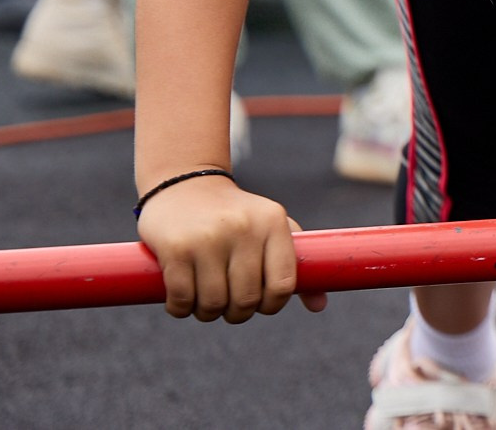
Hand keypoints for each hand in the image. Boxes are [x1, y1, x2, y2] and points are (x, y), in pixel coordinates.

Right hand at [136, 175, 324, 322]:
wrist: (184, 183)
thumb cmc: (235, 215)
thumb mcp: (270, 229)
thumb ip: (294, 265)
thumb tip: (319, 305)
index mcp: (272, 222)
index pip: (283, 284)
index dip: (272, 305)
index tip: (261, 304)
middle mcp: (243, 228)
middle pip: (247, 300)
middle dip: (237, 313)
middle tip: (228, 305)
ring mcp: (208, 238)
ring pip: (213, 304)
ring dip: (207, 313)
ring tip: (205, 301)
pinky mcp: (176, 248)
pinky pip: (182, 299)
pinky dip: (180, 309)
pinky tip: (182, 300)